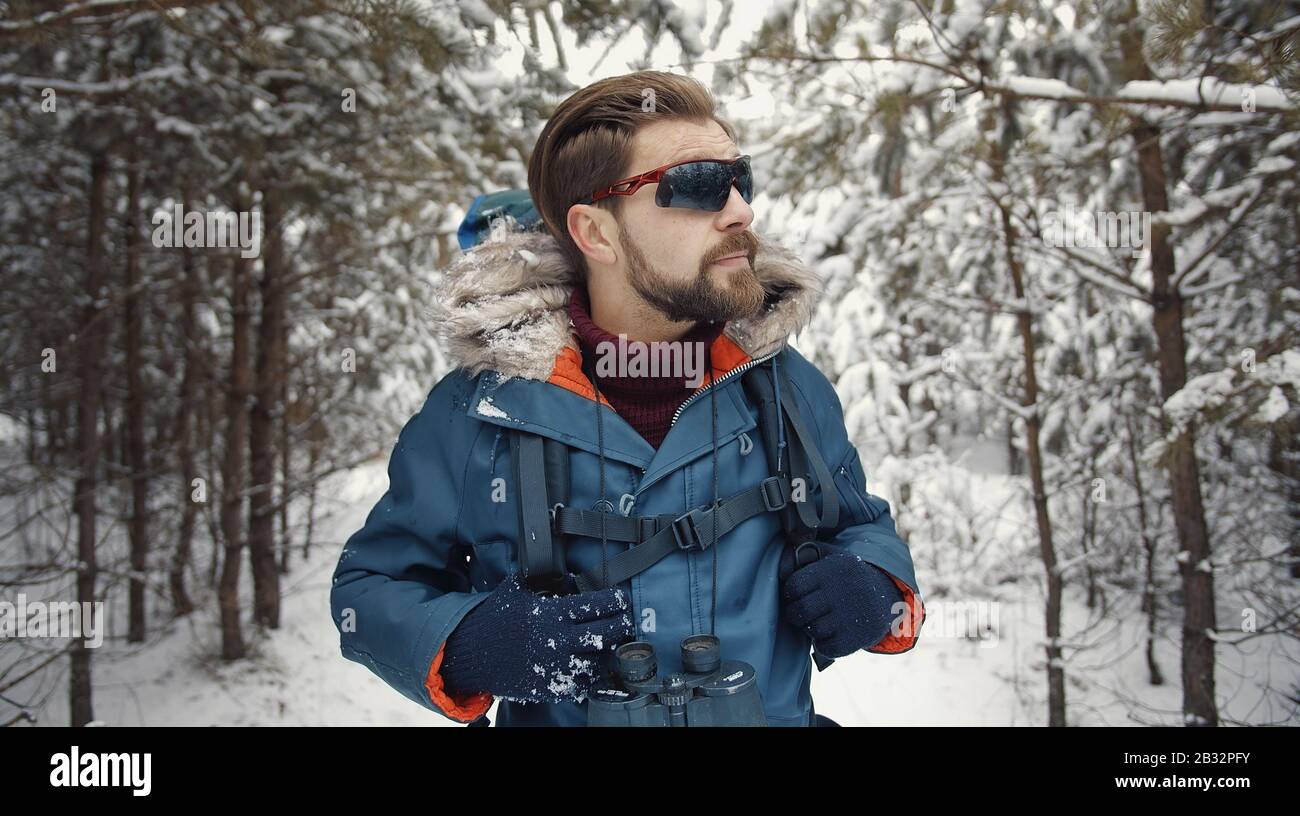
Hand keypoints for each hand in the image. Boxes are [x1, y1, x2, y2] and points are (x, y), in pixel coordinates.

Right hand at [439, 573, 635, 703]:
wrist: (470, 655)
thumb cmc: (493, 619)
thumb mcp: (514, 589)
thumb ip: (540, 579)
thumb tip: (566, 574)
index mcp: (550, 614)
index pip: (595, 605)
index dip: (614, 600)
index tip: (620, 598)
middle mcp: (556, 641)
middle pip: (605, 633)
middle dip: (621, 624)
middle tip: (625, 619)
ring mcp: (555, 668)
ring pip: (598, 661)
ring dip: (608, 651)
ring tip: (612, 642)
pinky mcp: (550, 688)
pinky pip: (582, 684)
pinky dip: (591, 675)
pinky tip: (593, 664)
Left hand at [778, 545, 903, 658]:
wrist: (886, 600)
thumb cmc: (847, 578)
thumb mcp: (831, 557)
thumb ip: (802, 555)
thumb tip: (780, 570)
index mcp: (833, 570)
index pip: (794, 585)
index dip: (790, 592)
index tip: (795, 594)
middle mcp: (842, 593)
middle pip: (799, 610)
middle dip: (794, 613)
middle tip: (800, 611)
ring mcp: (849, 618)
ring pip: (811, 629)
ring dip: (809, 627)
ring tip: (818, 619)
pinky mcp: (854, 639)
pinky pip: (824, 647)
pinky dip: (823, 643)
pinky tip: (831, 632)